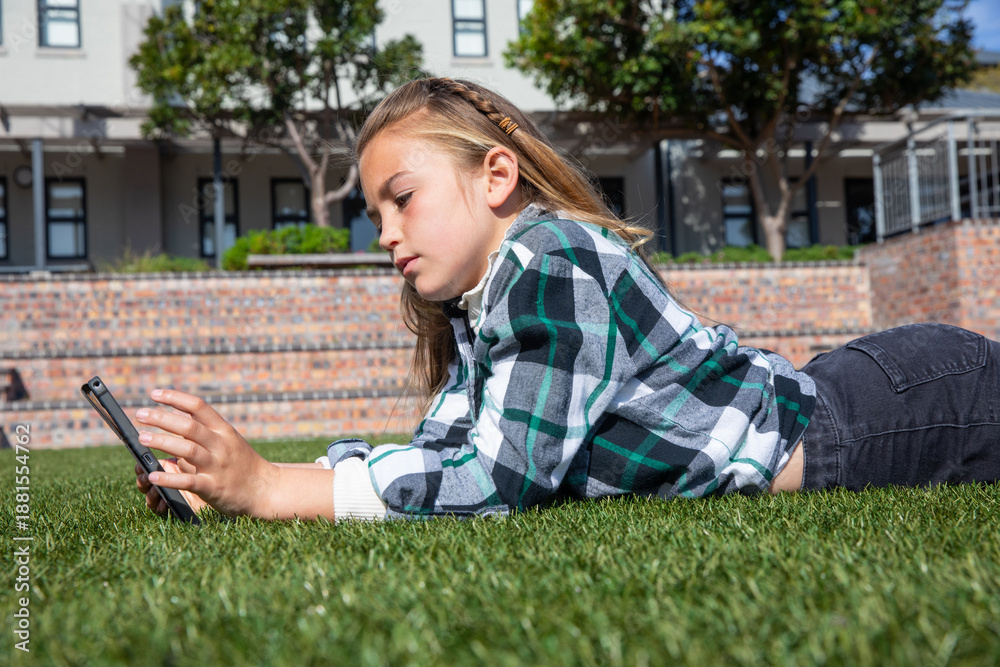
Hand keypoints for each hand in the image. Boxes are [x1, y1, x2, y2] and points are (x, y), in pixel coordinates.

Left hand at [135, 389, 278, 517]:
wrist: (266, 489)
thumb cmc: (243, 463)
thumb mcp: (230, 440)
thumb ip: (206, 430)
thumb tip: (174, 418)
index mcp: (224, 430)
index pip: (199, 407)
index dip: (175, 398)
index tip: (154, 394)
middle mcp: (221, 445)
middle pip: (189, 426)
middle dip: (162, 418)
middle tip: (140, 414)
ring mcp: (218, 466)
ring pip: (188, 450)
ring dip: (162, 442)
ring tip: (142, 437)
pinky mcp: (214, 488)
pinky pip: (189, 481)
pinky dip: (170, 478)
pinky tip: (153, 475)